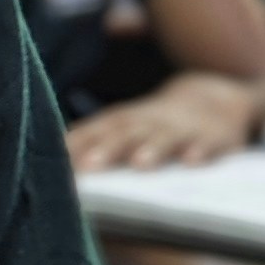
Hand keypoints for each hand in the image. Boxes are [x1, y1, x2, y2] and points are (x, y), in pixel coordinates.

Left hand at [66, 74, 264, 171]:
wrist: (217, 96)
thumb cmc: (157, 123)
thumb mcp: (126, 127)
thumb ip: (92, 142)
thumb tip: (46, 162)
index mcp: (125, 121)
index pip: (95, 130)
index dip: (76, 145)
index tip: (54, 164)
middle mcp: (151, 122)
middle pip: (126, 133)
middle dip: (107, 149)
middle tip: (88, 168)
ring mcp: (184, 128)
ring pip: (165, 137)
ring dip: (153, 149)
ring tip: (139, 164)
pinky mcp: (216, 137)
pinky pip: (209, 143)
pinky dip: (201, 150)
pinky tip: (192, 161)